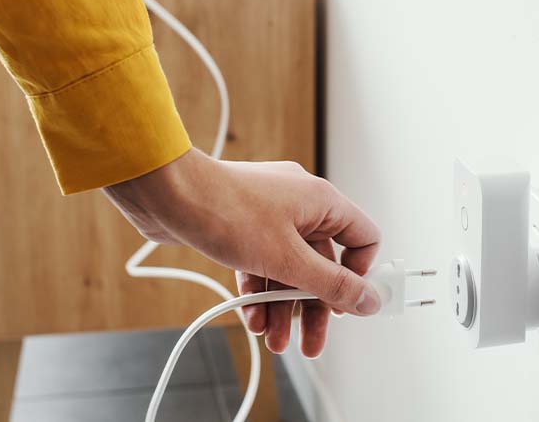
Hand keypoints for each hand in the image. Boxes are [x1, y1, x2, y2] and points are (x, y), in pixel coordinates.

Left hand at [102, 148, 381, 356]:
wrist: (167, 195)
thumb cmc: (226, 211)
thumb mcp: (288, 260)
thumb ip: (332, 284)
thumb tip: (371, 300)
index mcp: (321, 201)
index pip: (362, 237)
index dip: (359, 273)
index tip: (345, 304)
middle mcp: (300, 204)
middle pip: (322, 263)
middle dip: (313, 307)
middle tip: (310, 344)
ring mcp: (269, 214)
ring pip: (289, 268)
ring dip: (283, 307)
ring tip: (273, 339)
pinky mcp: (242, 225)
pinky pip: (262, 262)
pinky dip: (259, 290)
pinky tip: (251, 318)